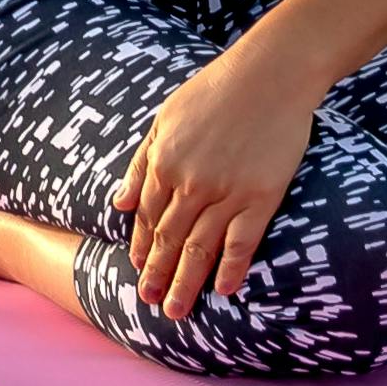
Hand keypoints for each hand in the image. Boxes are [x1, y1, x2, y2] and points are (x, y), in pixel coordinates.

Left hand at [116, 36, 327, 318]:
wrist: (270, 75)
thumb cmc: (216, 91)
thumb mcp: (165, 120)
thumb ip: (140, 164)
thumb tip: (116, 203)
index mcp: (164, 163)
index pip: (146, 217)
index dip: (141, 247)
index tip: (137, 271)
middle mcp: (190, 184)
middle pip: (167, 239)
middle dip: (156, 275)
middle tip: (149, 303)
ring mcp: (226, 192)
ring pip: (199, 249)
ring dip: (185, 283)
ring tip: (176, 311)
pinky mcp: (261, 197)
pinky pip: (242, 242)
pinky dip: (230, 269)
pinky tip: (223, 290)